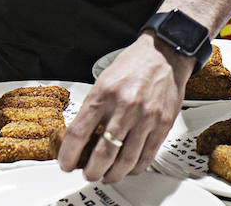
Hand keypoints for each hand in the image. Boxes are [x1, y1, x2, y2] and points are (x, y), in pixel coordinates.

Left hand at [57, 32, 192, 182]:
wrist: (164, 54)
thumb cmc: (133, 66)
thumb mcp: (104, 81)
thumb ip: (93, 108)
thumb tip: (81, 137)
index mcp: (104, 94)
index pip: (78, 133)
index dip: (68, 155)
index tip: (66, 163)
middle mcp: (125, 107)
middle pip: (102, 154)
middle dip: (91, 171)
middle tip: (88, 173)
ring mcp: (145, 118)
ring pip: (125, 161)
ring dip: (112, 175)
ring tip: (106, 175)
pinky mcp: (162, 125)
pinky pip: (146, 157)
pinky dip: (134, 168)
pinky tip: (127, 168)